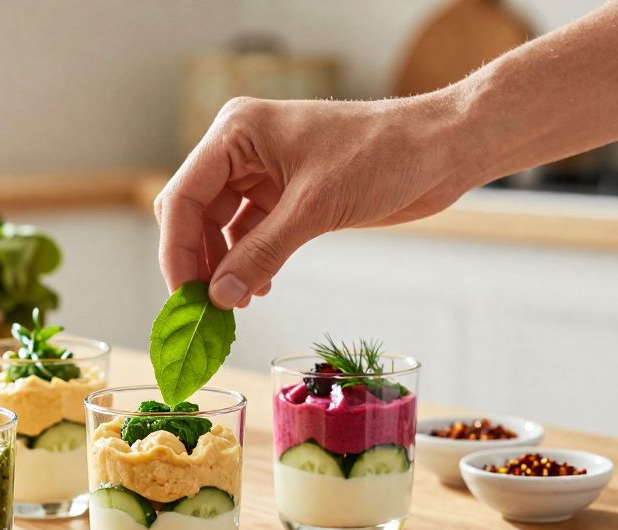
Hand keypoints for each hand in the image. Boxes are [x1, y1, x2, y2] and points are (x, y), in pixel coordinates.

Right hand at [155, 94, 472, 308]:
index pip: (184, 196)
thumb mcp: (315, 207)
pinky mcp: (286, 194)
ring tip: (234, 304)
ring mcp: (263, 172)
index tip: (183, 295)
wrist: (441, 149)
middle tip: (204, 310)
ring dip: (224, 267)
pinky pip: (250, 234)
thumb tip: (218, 296)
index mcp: (237, 132)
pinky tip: (259, 288)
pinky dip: (250, 262)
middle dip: (197, 261)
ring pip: (220, 228)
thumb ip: (261, 253)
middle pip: (195, 214)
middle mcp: (242, 149)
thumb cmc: (384, 154)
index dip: (177, 250)